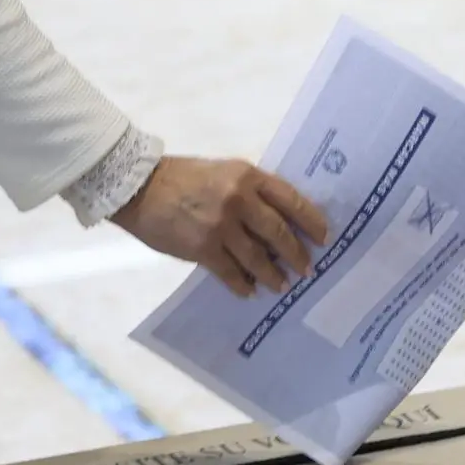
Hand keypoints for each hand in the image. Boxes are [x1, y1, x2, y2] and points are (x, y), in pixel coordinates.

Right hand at [111, 156, 328, 296]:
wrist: (140, 188)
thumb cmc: (183, 179)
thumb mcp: (223, 172)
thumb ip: (250, 192)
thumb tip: (278, 222)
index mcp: (247, 176)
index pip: (290, 199)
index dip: (311, 221)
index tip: (324, 238)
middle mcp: (238, 200)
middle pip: (279, 232)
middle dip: (296, 254)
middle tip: (307, 269)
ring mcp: (221, 226)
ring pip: (258, 258)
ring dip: (273, 275)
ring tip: (282, 286)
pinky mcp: (203, 249)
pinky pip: (231, 273)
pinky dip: (242, 285)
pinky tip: (250, 292)